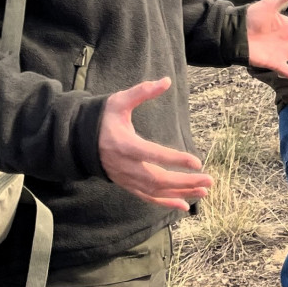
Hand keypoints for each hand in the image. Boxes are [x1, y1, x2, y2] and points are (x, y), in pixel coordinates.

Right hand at [98, 79, 210, 211]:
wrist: (78, 140)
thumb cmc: (102, 118)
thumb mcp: (119, 101)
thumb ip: (142, 92)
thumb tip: (166, 80)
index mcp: (124, 144)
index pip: (152, 154)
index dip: (175, 159)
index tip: (197, 162)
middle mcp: (125, 165)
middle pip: (158, 178)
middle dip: (185, 182)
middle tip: (208, 180)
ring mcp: (126, 178)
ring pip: (155, 191)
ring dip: (181, 193)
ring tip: (204, 191)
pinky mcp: (127, 184)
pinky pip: (148, 197)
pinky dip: (166, 203)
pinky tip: (185, 205)